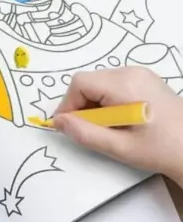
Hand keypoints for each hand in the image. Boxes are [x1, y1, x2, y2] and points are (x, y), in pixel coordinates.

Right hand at [53, 67, 182, 185]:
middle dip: (81, 105)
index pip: (80, 83)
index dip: (68, 104)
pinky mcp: (144, 79)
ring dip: (94, 104)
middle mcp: (131, 72)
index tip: (68, 126)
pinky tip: (118, 120)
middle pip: (89, 81)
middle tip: (90, 130)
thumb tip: (58, 122)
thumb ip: (85, 133)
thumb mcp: (120, 147)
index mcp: (125, 84)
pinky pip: (112, 84)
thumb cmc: (162, 150)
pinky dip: (106, 100)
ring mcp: (139, 73)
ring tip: (108, 128)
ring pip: (99, 82)